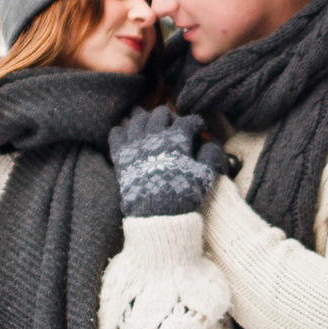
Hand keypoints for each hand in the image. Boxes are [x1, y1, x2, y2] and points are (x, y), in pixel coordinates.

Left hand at [110, 105, 226, 218]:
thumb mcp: (205, 176)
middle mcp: (154, 136)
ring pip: (137, 119)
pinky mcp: (121, 156)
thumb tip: (211, 143)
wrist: (157, 215)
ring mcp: (135, 144)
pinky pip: (116, 133)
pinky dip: (122, 132)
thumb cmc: (183, 195)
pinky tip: (130, 137)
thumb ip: (211, 156)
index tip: (198, 128)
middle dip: (169, 117)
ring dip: (146, 120)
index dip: (195, 123)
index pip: (187, 121)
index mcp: (177, 139)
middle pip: (160, 113)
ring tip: (151, 128)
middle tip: (173, 126)